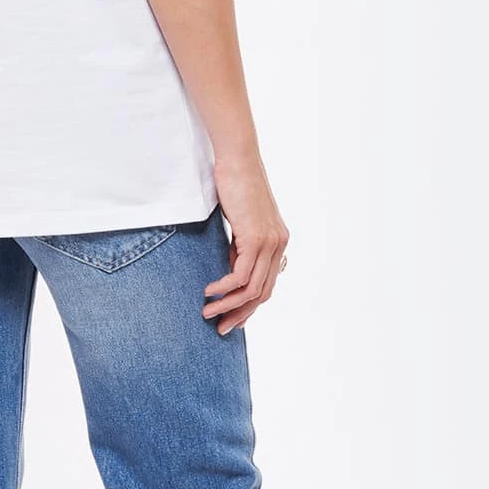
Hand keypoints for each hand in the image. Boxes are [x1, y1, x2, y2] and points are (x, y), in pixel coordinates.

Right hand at [203, 153, 288, 333]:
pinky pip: (240, 276)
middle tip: (221, 328)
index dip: (249, 306)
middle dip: (240, 314)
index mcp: (278, 242)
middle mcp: (279, 245)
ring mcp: (270, 242)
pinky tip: (209, 292)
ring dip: (229, 305)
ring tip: (208, 313)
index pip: (267, 285)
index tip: (231, 319)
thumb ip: (242, 246)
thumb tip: (233, 269)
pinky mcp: (256, 238)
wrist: (238, 160)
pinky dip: (224, 288)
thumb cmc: (235, 185)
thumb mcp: (241, 222)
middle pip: (262, 293)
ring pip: (251, 289)